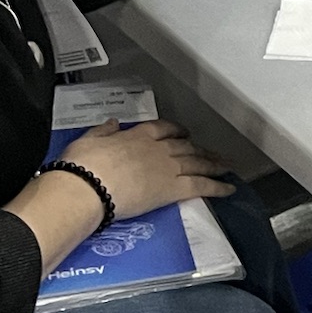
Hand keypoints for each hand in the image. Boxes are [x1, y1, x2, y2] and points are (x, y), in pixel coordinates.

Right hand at [57, 120, 233, 218]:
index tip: (184, 133)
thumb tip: (113, 123)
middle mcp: (158, 149)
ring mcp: (168, 168)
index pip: (164, 129)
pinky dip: (218, 187)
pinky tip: (230, 188)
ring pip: (198, 163)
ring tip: (227, 167)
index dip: (177, 131)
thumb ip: (104, 131)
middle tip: (213, 153)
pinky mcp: (173, 189)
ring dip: (215, 164)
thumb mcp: (88, 140)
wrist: (88, 186)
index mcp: (137, 135)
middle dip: (201, 150)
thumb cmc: (81, 165)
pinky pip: (201, 186)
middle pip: (186, 147)